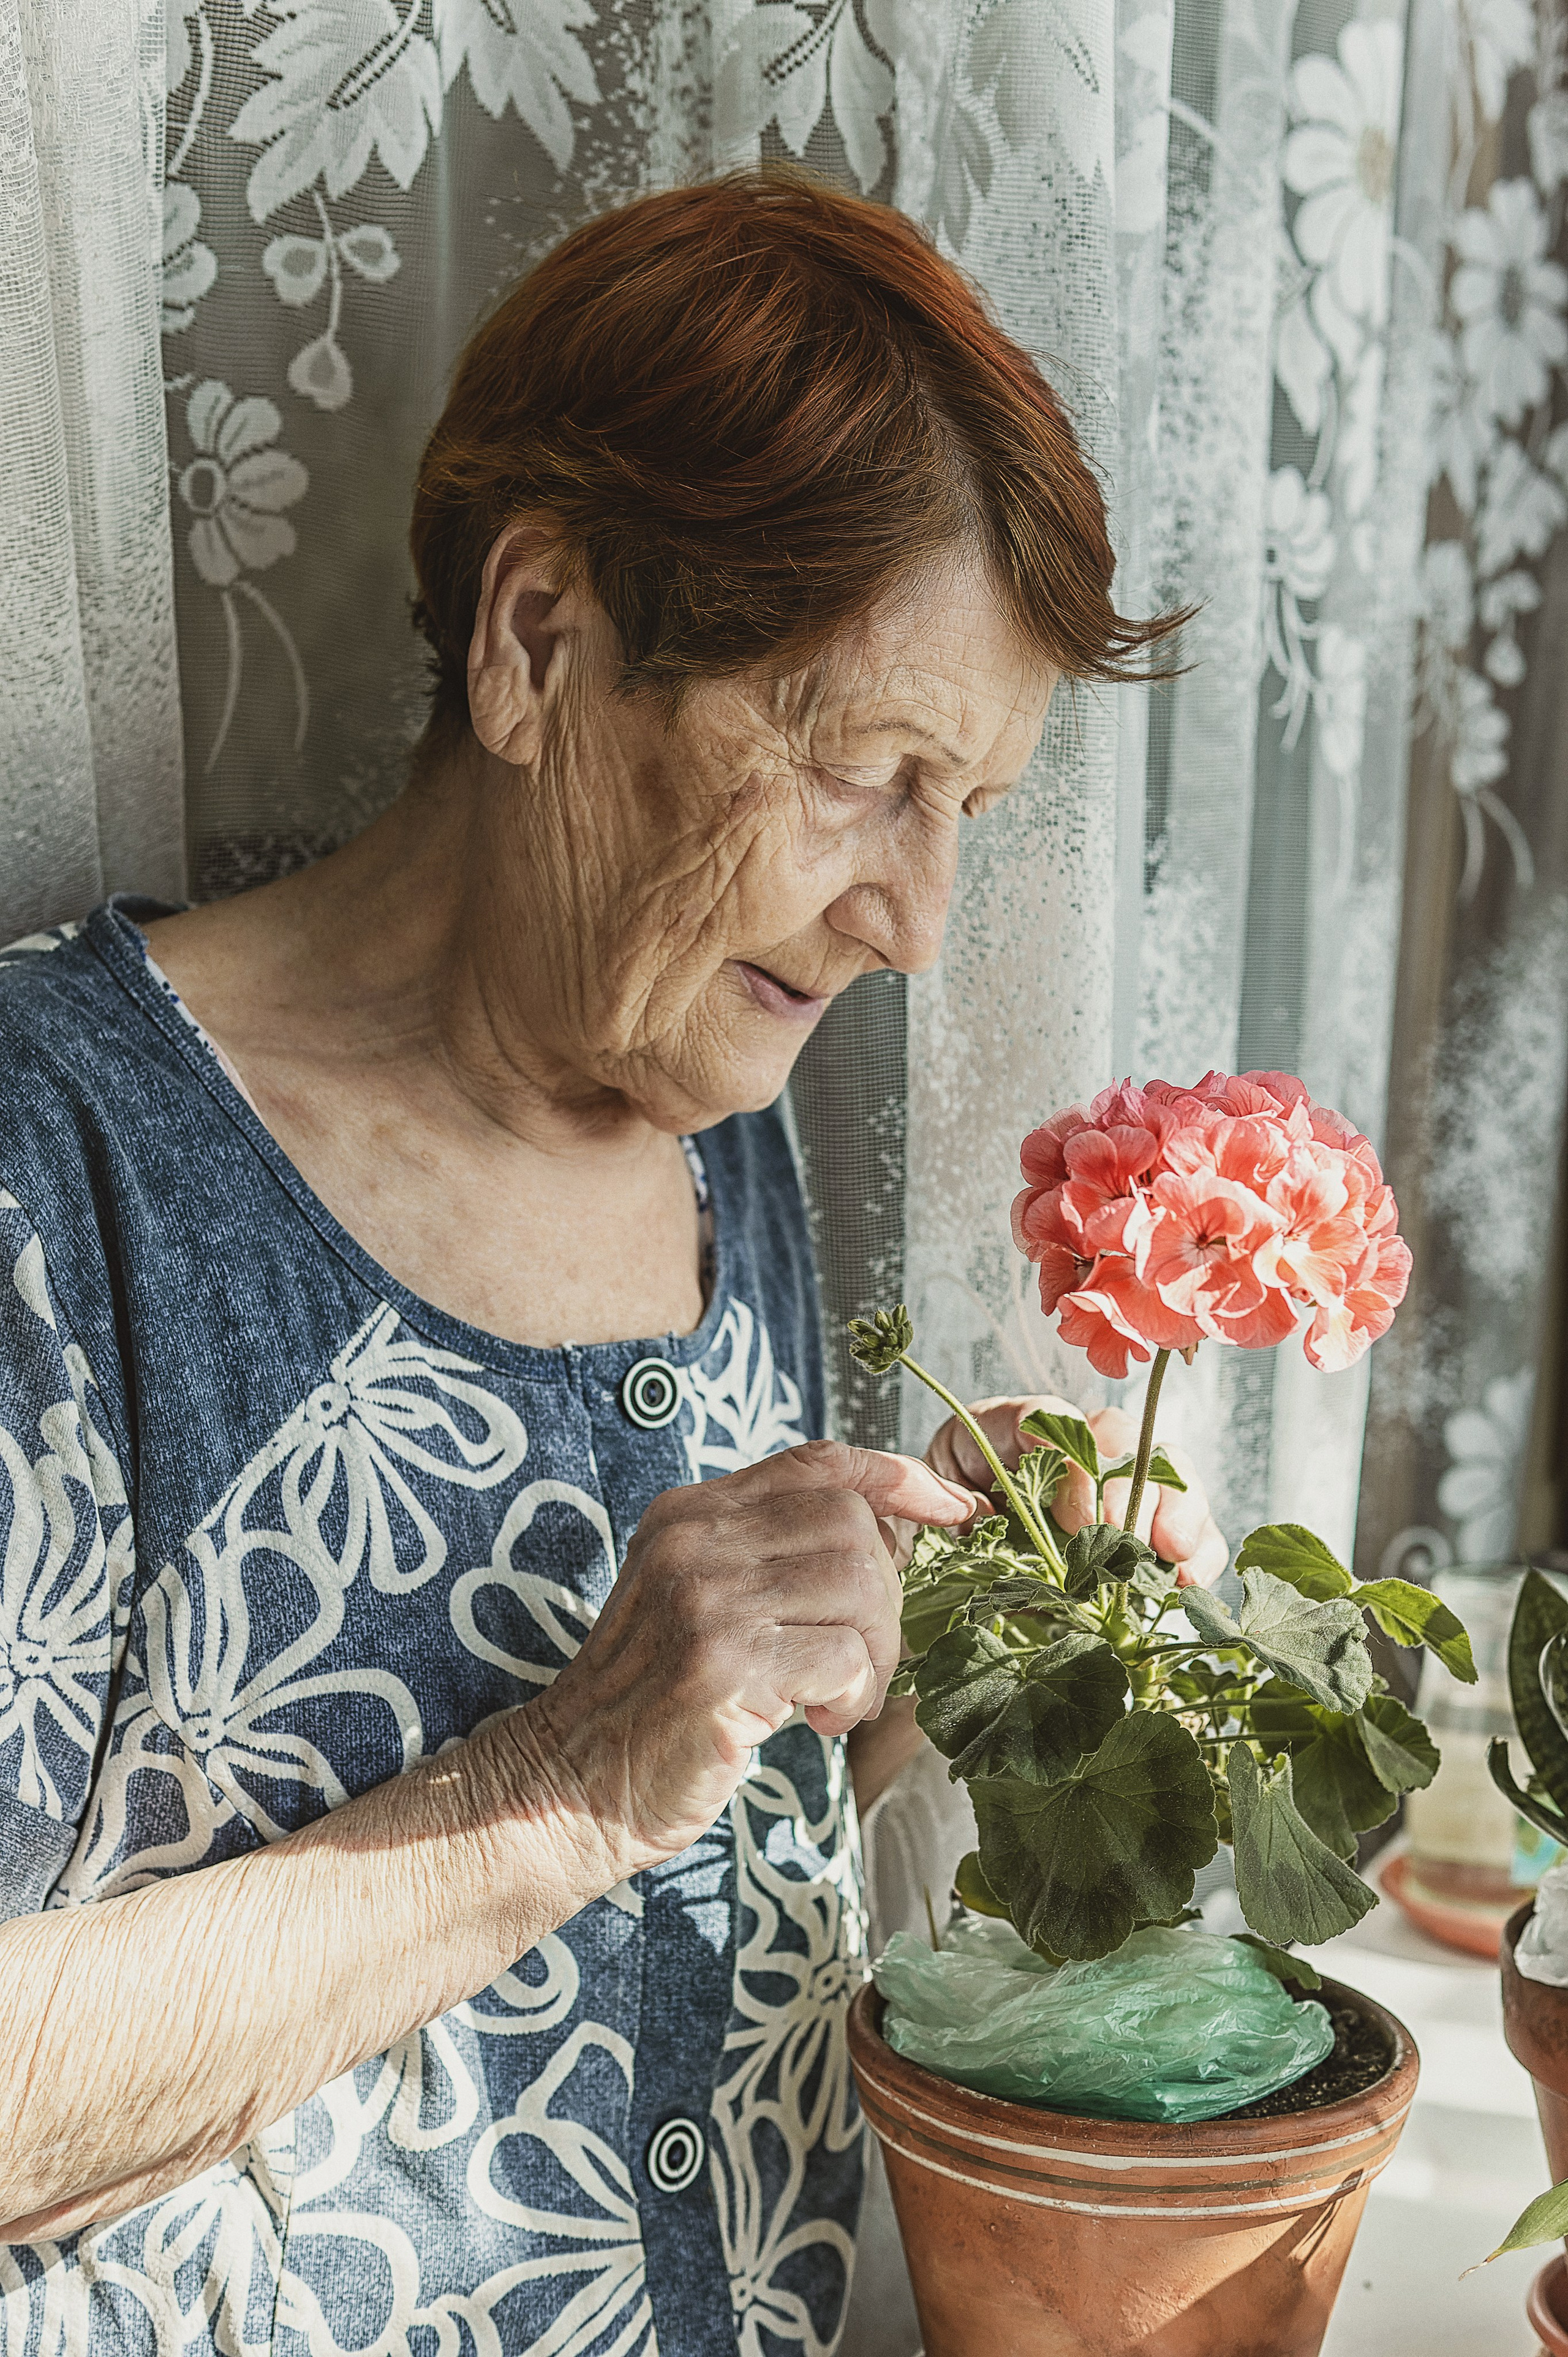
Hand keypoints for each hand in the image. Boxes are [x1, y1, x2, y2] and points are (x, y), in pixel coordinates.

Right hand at [524, 1440, 984, 1881]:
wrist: (569, 1785)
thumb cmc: (654, 1703)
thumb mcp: (702, 1601)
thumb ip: (772, 1557)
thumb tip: (894, 1539)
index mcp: (690, 1513)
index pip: (818, 1461)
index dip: (899, 1478)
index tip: (954, 1511)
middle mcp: (695, 1541)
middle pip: (853, 1525)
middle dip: (887, 1597)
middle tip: (862, 1660)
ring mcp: (705, 1600)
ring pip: (860, 1588)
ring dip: (874, 1655)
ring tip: (840, 1697)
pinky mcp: (721, 1667)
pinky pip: (844, 1658)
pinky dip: (853, 1696)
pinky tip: (817, 1723)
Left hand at [924, 1395, 1228, 1588]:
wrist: (957, 1555)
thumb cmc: (942, 1515)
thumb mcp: (926, 1494)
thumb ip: (935, 1493)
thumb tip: (973, 1515)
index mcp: (1015, 1426)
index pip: (1050, 1421)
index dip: (1073, 1464)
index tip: (1077, 1520)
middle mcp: (1078, 1444)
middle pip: (1124, 1440)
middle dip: (1137, 1488)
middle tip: (1135, 1538)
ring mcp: (1119, 1484)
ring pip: (1169, 1475)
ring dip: (1180, 1514)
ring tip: (1175, 1559)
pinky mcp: (1147, 1530)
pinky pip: (1189, 1530)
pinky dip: (1199, 1553)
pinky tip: (1190, 1582)